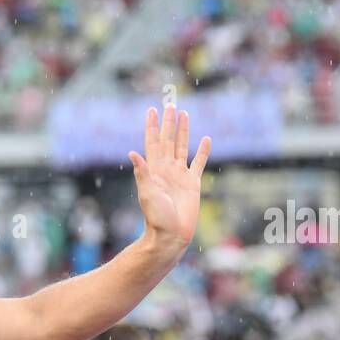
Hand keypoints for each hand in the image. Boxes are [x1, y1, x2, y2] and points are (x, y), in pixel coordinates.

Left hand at [128, 105, 210, 248]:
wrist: (171, 235)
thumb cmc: (156, 217)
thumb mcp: (147, 193)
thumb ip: (142, 173)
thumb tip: (132, 153)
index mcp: (154, 169)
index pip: (152, 142)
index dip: (152, 126)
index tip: (152, 110)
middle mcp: (166, 169)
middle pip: (167, 140)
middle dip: (168, 123)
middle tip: (170, 104)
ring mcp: (180, 175)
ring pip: (182, 147)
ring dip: (183, 131)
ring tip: (184, 114)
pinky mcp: (193, 183)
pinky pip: (198, 163)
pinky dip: (202, 151)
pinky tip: (206, 139)